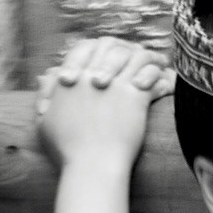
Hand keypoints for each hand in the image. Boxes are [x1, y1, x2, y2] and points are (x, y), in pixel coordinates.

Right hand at [32, 31, 159, 174]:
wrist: (91, 167)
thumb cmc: (66, 151)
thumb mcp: (45, 122)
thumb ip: (45, 96)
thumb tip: (46, 76)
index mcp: (71, 79)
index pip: (86, 47)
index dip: (99, 48)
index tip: (111, 54)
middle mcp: (92, 76)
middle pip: (112, 46)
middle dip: (125, 47)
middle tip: (138, 52)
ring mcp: (115, 84)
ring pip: (137, 57)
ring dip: (149, 59)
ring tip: (160, 64)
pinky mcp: (135, 97)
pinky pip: (153, 78)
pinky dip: (162, 80)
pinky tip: (167, 86)